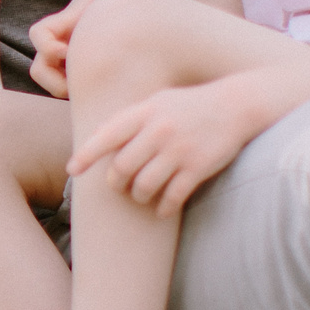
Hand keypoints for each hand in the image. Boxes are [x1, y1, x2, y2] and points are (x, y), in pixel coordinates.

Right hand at [27, 0, 126, 97]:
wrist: (116, 24)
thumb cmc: (108, 6)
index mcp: (58, 27)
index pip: (38, 35)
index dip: (46, 45)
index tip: (66, 50)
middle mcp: (54, 49)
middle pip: (39, 70)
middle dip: (54, 79)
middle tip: (79, 82)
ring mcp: (62, 67)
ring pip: (52, 87)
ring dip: (68, 90)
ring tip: (94, 87)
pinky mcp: (73, 81)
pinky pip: (70, 94)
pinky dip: (81, 94)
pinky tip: (104, 89)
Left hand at [69, 76, 264, 213]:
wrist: (236, 105)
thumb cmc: (190, 105)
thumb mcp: (158, 101)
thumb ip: (129, 118)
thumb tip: (97, 136)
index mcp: (145, 112)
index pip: (106, 136)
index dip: (86, 155)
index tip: (72, 170)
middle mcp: (159, 131)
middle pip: (122, 167)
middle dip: (116, 182)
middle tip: (120, 186)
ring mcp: (179, 150)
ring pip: (144, 186)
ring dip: (139, 196)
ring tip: (141, 195)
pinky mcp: (198, 167)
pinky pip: (172, 196)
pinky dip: (163, 207)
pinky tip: (163, 209)